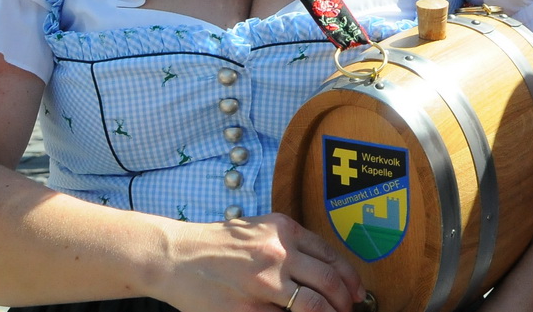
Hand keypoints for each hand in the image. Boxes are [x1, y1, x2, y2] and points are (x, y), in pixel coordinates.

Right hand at [156, 213, 364, 311]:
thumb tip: (324, 271)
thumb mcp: (259, 230)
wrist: (176, 256)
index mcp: (284, 230)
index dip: (349, 277)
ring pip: (312, 305)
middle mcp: (278, 253)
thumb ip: (291, 245)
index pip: (331, 255)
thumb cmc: (218, 244)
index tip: (356, 291)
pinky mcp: (247, 309)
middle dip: (344, 301)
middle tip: (349, 310)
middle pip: (328, 281)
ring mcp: (263, 283)